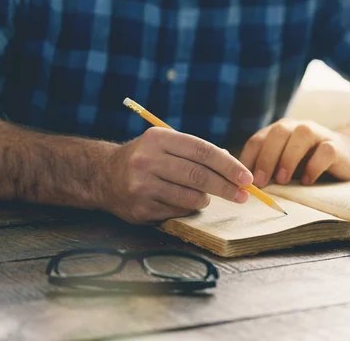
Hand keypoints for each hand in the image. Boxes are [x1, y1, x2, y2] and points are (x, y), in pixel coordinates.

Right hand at [102, 127, 252, 223]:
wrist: (103, 176)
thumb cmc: (147, 158)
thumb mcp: (166, 144)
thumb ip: (197, 152)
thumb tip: (235, 168)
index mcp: (158, 139)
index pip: (202, 151)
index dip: (228, 165)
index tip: (246, 177)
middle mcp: (147, 160)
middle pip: (199, 176)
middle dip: (226, 187)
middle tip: (243, 195)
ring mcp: (141, 186)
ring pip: (191, 197)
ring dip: (206, 199)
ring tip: (205, 196)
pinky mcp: (140, 209)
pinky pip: (178, 211)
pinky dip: (188, 208)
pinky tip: (183, 201)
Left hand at [239, 119, 349, 186]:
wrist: (347, 155)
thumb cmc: (308, 163)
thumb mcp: (284, 164)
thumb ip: (266, 169)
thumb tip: (240, 186)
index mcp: (280, 131)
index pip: (258, 139)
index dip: (249, 159)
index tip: (244, 181)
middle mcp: (297, 127)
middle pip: (278, 133)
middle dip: (266, 158)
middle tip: (261, 182)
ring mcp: (319, 134)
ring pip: (302, 134)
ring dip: (289, 158)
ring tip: (283, 180)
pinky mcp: (336, 146)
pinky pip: (325, 151)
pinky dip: (315, 166)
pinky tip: (308, 182)